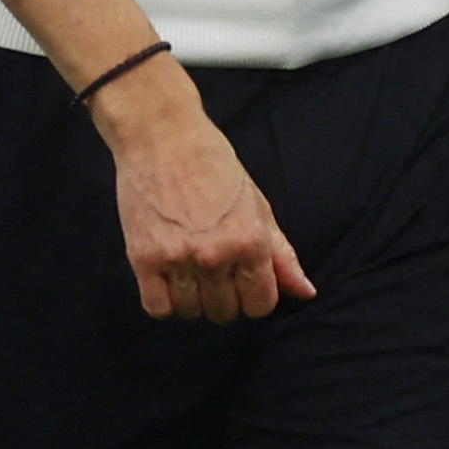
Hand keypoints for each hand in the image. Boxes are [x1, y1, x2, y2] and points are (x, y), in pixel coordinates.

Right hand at [93, 59, 314, 322]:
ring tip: (188, 267)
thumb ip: (281, 254)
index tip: (242, 279)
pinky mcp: (143, 259)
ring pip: (191, 312)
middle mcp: (216, 256)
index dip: (253, 296)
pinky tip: (167, 276)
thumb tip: (306, 293)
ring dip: (191, 298)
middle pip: (225, 313)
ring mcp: (178, 259)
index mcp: (251, 242)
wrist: (161, 136)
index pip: (260, 305)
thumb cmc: (214, 165)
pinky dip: (163, 300)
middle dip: (223, 297)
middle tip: (212, 267)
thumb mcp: (257, 205)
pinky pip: (157, 308)